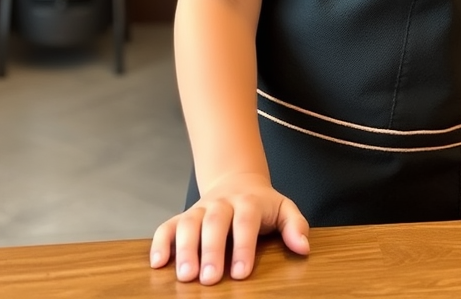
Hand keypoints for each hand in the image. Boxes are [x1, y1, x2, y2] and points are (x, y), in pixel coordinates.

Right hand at [150, 172, 309, 284]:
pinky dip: (160, 242)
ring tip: (184, 275)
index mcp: (249, 202)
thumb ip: (295, 226)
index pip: (246, 221)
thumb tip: (303, 247)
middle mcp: (222, 204)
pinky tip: (158, 263)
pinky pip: (168, 226)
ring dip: (184, 248)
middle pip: (215, 221)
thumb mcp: (284, 209)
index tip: (241, 273)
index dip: (243, 246)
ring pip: (189, 223)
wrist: (237, 180)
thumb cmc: (262, 204)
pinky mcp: (183, 217)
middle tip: (209, 279)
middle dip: (211, 250)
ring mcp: (200, 209)